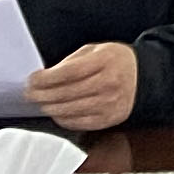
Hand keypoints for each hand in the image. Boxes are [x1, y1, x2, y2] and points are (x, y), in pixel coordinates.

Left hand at [26, 43, 143, 133]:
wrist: (143, 78)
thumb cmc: (116, 62)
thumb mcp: (97, 50)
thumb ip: (72, 61)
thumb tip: (46, 76)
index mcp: (105, 61)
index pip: (68, 73)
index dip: (45, 78)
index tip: (32, 80)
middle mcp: (108, 83)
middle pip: (65, 93)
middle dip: (42, 95)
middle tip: (30, 94)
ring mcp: (108, 103)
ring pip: (68, 110)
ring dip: (49, 108)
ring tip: (41, 103)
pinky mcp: (107, 119)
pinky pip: (77, 122)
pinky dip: (62, 119)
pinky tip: (57, 112)